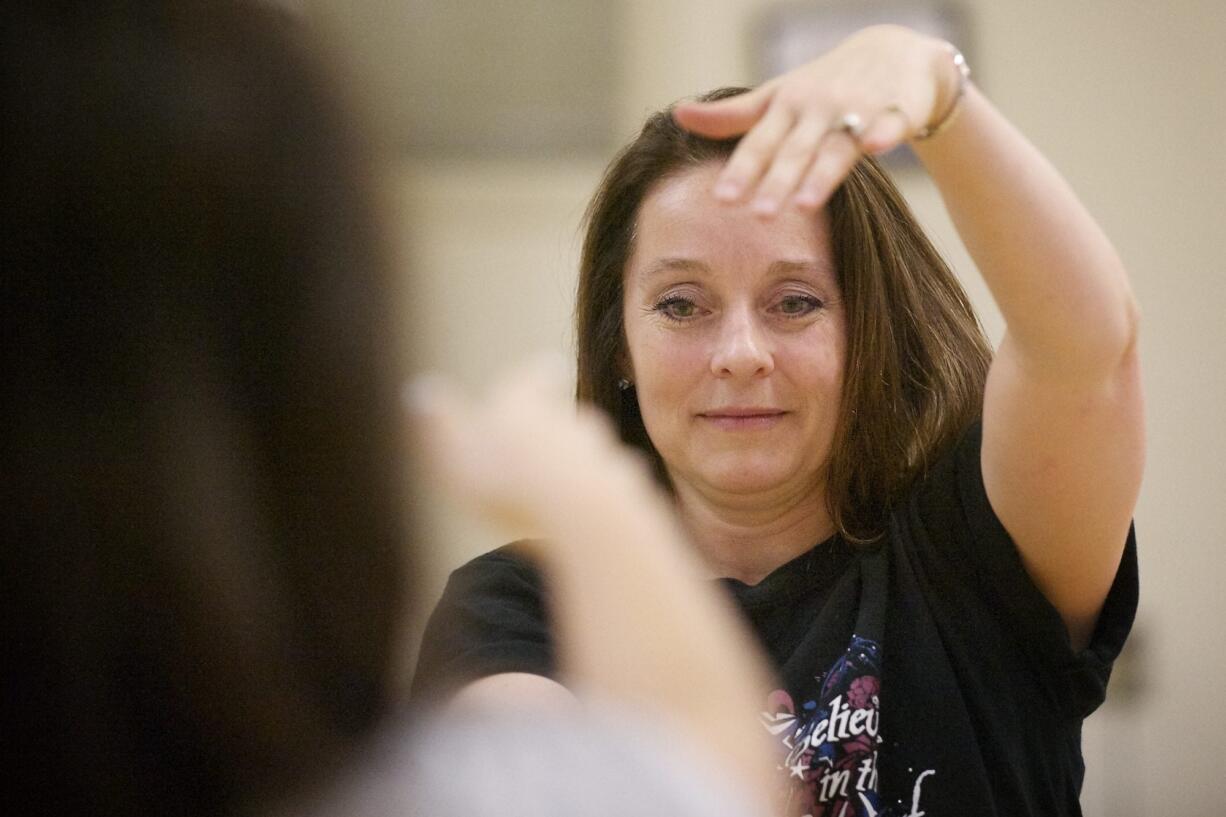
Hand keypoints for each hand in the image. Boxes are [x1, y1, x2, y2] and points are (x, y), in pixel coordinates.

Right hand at [406, 356, 661, 543]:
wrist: (582, 518)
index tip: (547, 371)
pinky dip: (597, 494)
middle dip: (554, 427)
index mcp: (527, 402)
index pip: (537, 375)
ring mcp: (602, 450)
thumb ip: (437, 423)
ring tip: (555, 488)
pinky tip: (582, 514)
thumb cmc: (509, 485)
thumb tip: (419, 392)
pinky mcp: (626, 483)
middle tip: (536, 444)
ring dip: (577, 462)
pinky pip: (610, 484)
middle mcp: (571, 417)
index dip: (537, 376)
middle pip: (566, 414)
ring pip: (591, 449)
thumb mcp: (453, 454)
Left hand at [672, 25, 961, 212]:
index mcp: (785, 107)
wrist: (892, 51)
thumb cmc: (823, 84)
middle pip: (794, 151)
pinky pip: (890, 123)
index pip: (759, 144)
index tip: (722, 200)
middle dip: (776, 182)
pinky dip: (884, 132)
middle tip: (759, 216)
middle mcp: (817, 108)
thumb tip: (677, 114)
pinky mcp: (896, 109)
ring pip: (837, 145)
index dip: (742, 171)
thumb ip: (730, 117)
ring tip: (804, 206)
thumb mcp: (776, 97)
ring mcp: (858, 108)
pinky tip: (877, 146)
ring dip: (821, 174)